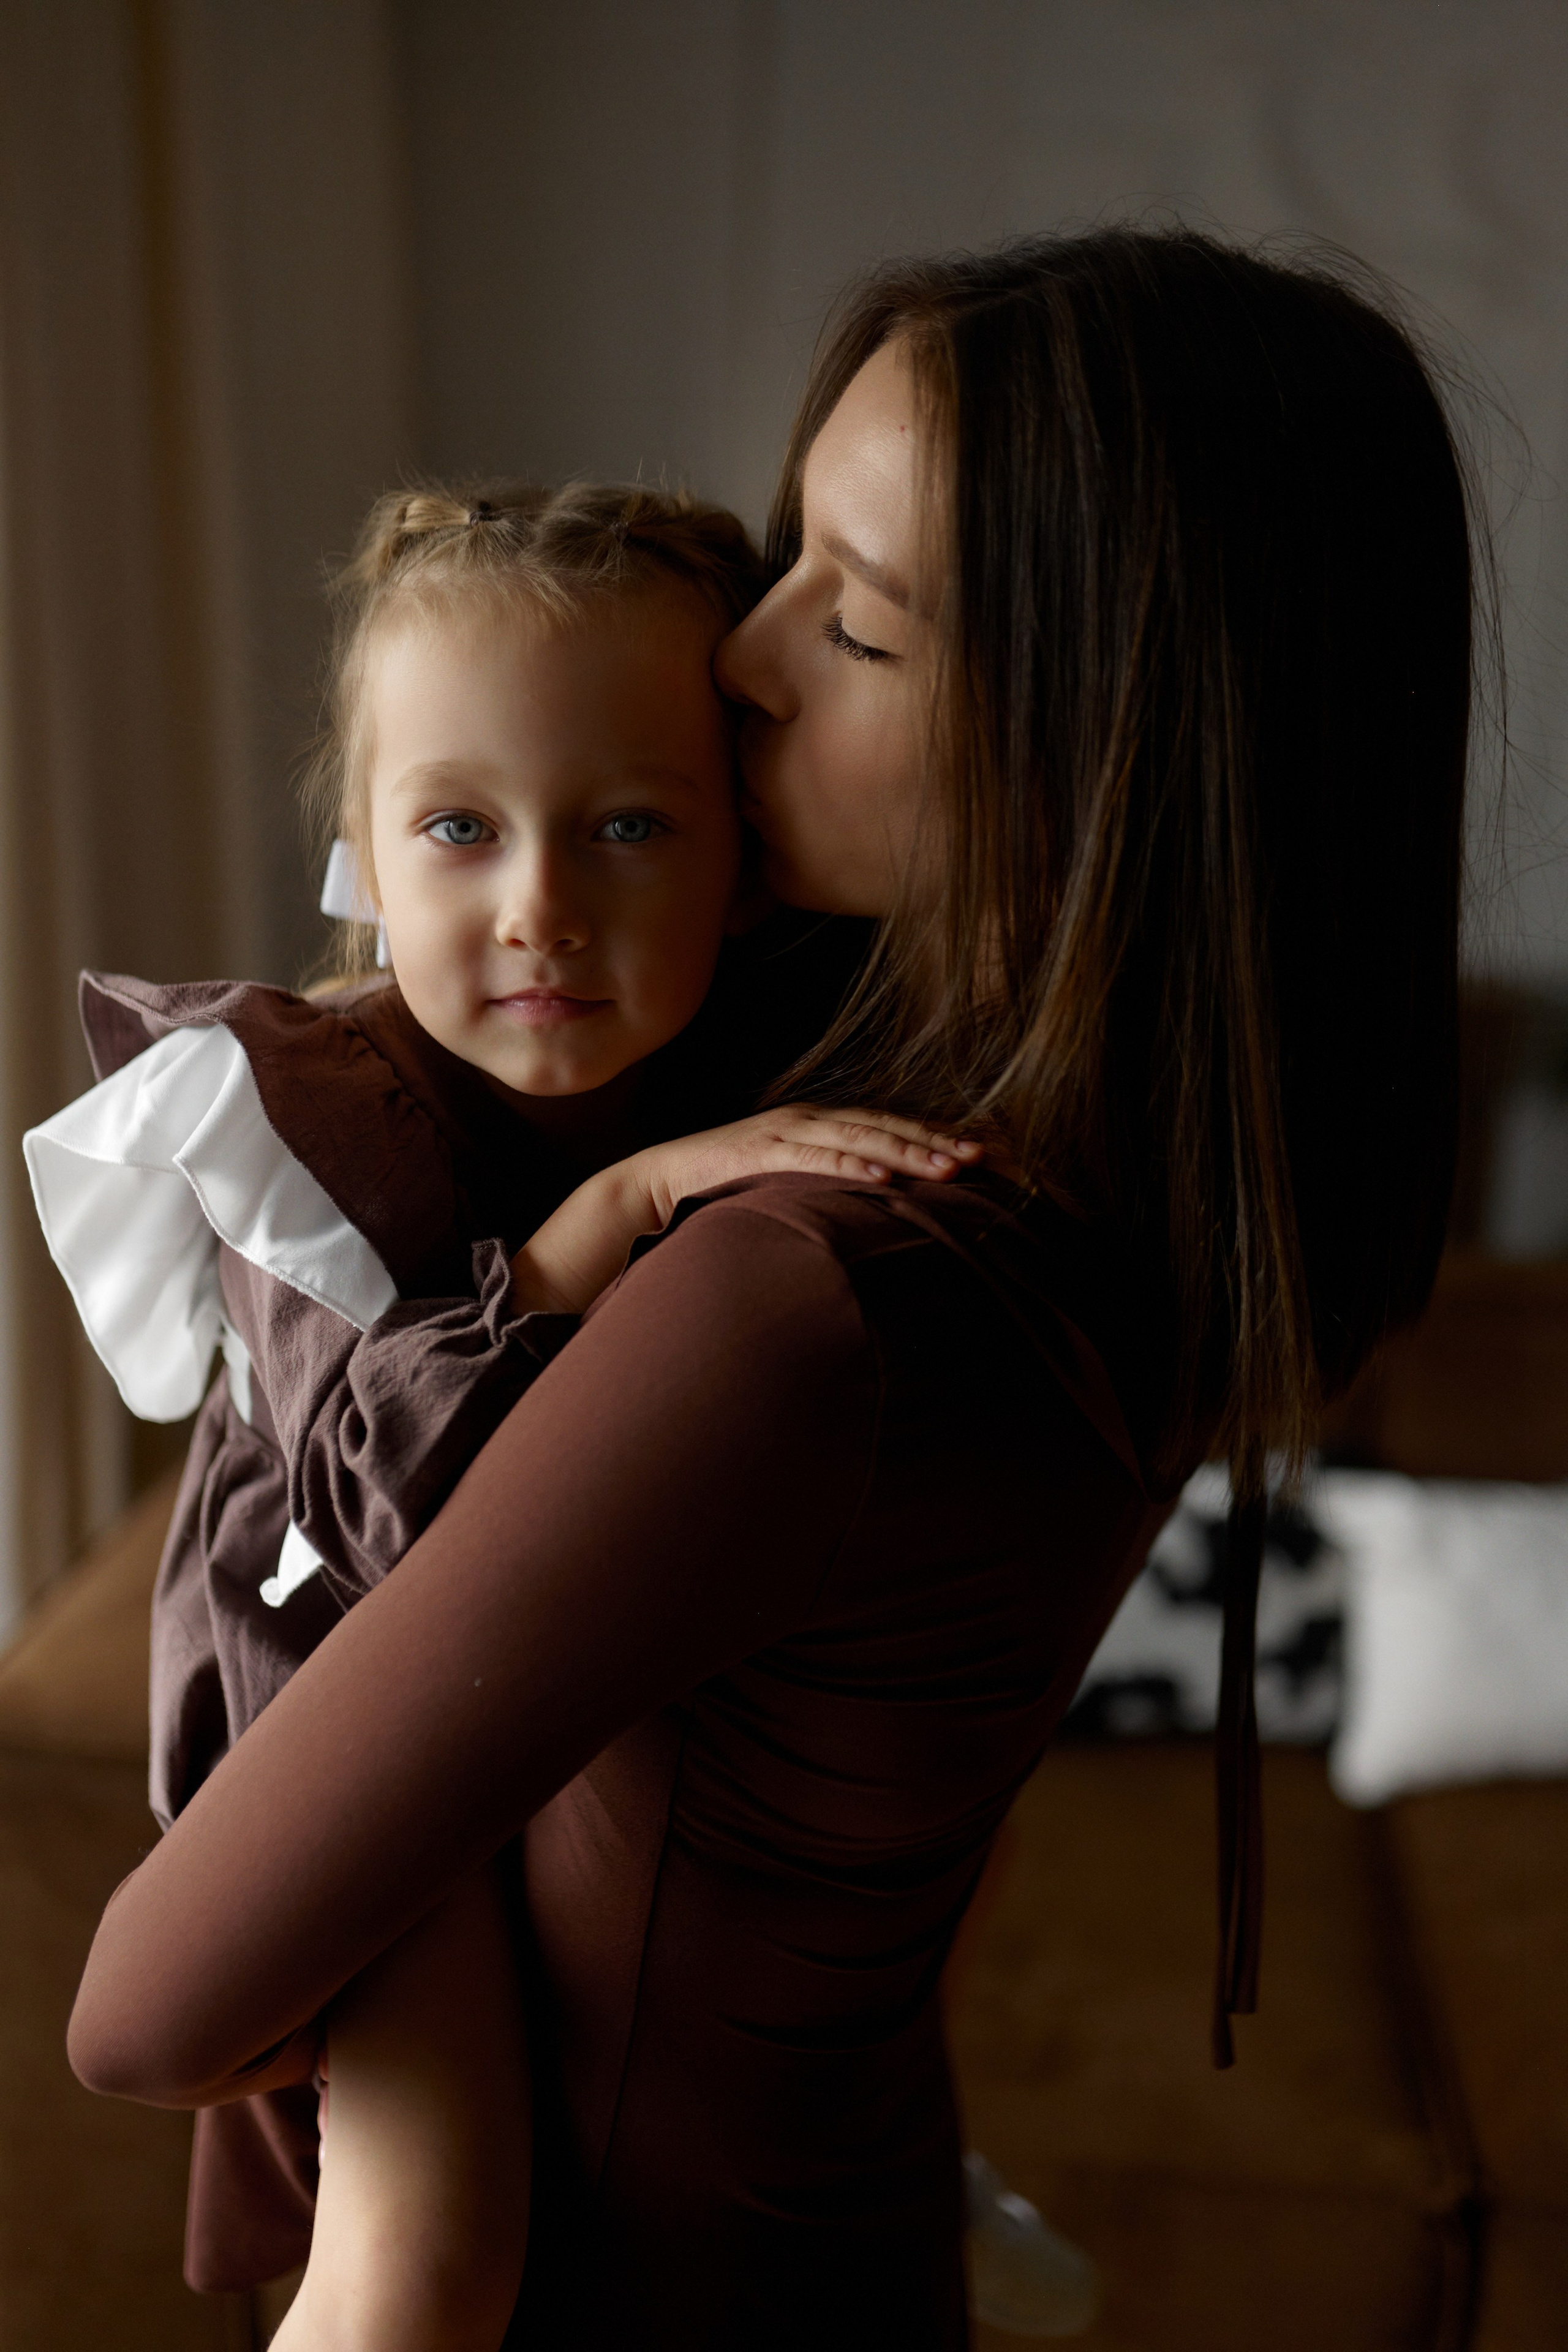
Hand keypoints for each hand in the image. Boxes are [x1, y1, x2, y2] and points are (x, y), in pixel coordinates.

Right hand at [630, 1107, 983, 1229]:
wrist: (660, 1181)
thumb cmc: (729, 1185)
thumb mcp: (791, 1181)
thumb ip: (831, 1184)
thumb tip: (883, 1204)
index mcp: (821, 1123)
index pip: (889, 1125)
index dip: (935, 1135)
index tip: (982, 1152)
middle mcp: (810, 1119)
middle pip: (885, 1126)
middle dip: (936, 1141)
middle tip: (982, 1158)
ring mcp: (785, 1131)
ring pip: (859, 1138)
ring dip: (906, 1152)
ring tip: (947, 1169)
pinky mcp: (760, 1152)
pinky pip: (813, 1160)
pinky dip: (849, 1167)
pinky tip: (881, 1180)